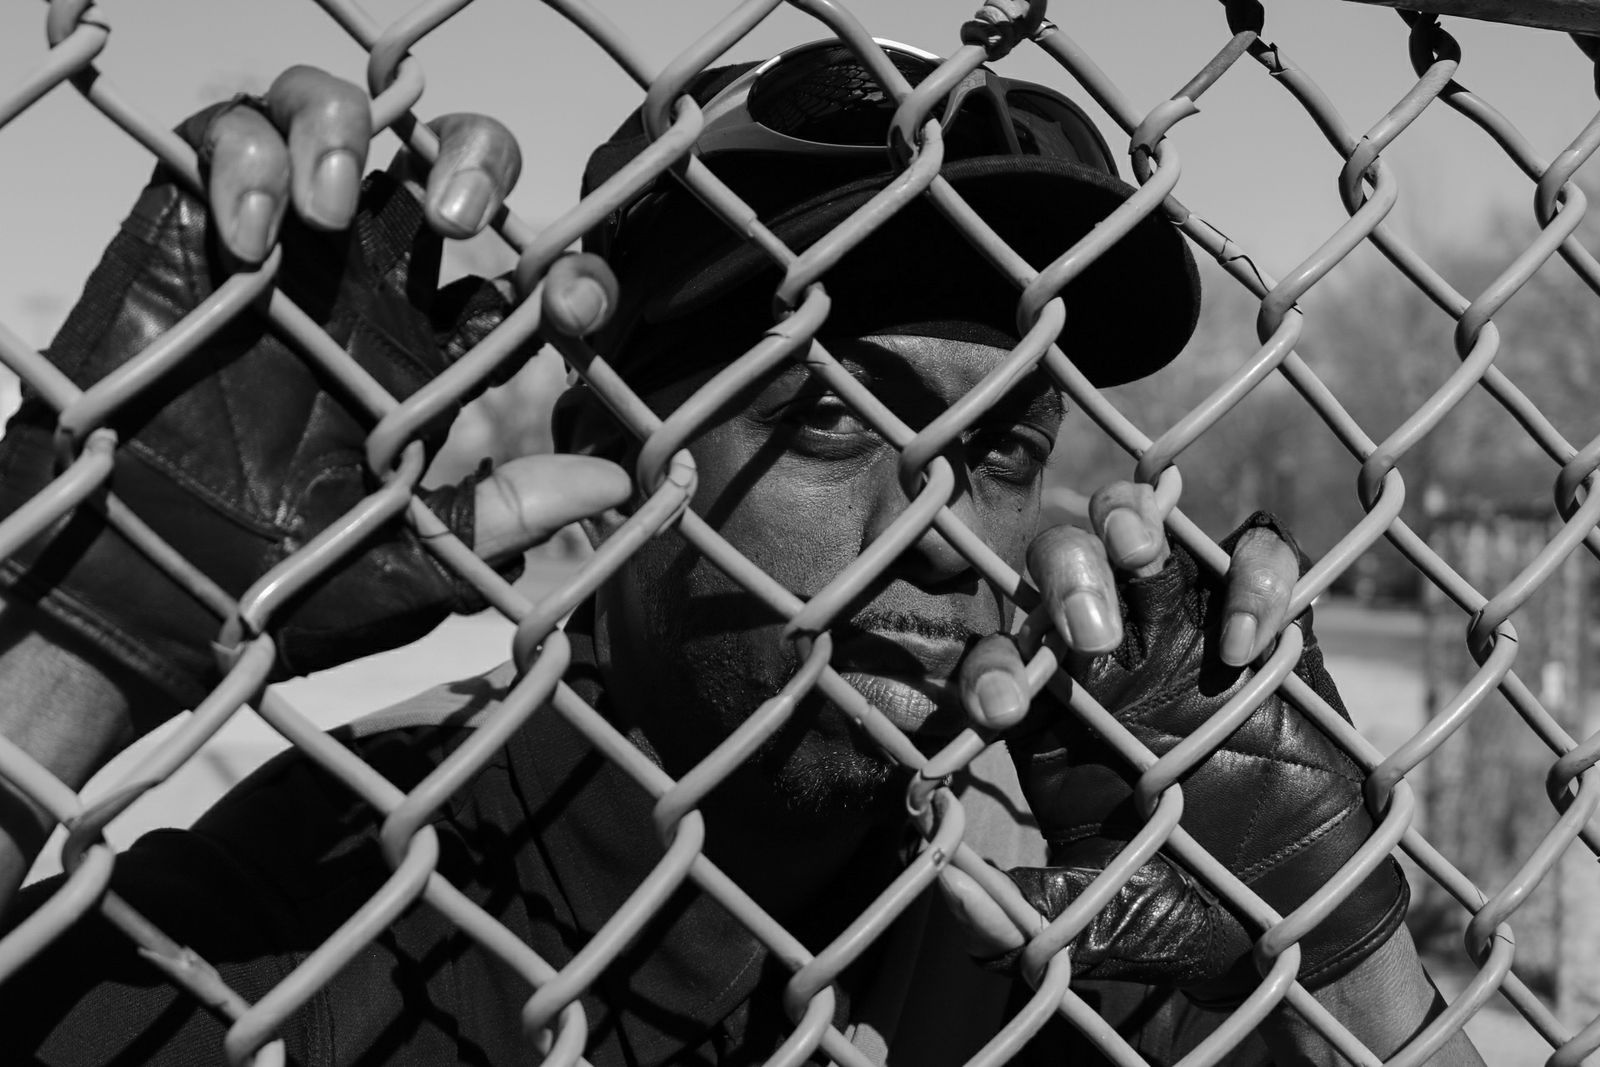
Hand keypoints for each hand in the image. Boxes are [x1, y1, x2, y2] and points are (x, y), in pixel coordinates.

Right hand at [0, 66, 629, 727]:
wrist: (153, 590)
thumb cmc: (288, 583)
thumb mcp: (416, 554)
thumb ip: (508, 514)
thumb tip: (616, 479)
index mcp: (432, 352)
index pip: (527, 279)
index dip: (571, 277)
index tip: (572, 306)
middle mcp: (370, 286)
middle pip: (447, 159)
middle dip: (473, 153)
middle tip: (463, 217)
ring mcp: (286, 250)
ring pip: (334, 113)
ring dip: (344, 130)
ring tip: (329, 209)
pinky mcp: (193, 229)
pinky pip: (223, 135)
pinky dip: (244, 159)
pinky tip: (251, 240)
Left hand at [945, 497, 1408, 1004]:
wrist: (1300, 919)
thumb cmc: (1184, 911)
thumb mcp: (1100, 922)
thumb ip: (1024, 915)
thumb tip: (947, 888)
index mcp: (1053, 713)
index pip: (998, 658)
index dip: (989, 671)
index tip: (1003, 714)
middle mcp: (1109, 657)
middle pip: (1059, 561)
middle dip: (1064, 576)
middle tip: (1091, 637)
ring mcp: (1186, 630)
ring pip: (1141, 526)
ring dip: (1130, 522)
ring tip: (1137, 554)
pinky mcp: (1267, 629)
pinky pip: (1255, 554)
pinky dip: (1252, 575)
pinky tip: (1248, 645)